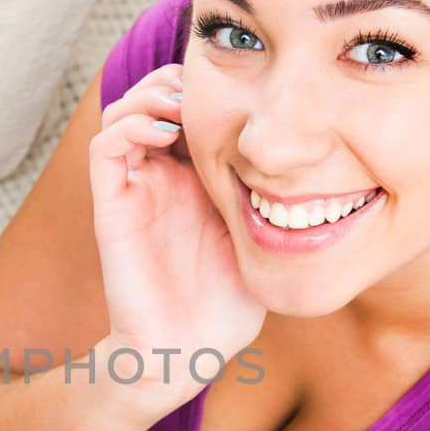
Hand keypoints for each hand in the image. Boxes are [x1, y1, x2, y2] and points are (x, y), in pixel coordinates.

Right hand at [89, 64, 266, 394]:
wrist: (186, 351)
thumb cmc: (228, 307)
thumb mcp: (268, 237)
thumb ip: (281, 198)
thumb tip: (324, 160)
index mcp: (197, 178)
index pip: (193, 108)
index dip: (212, 88)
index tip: (247, 89)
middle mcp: (162, 176)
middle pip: (155, 96)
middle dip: (180, 79)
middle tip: (211, 88)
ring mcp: (135, 188)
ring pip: (124, 111)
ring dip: (151, 94)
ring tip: (183, 105)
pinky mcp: (112, 206)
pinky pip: (105, 146)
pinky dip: (128, 124)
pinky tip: (164, 132)